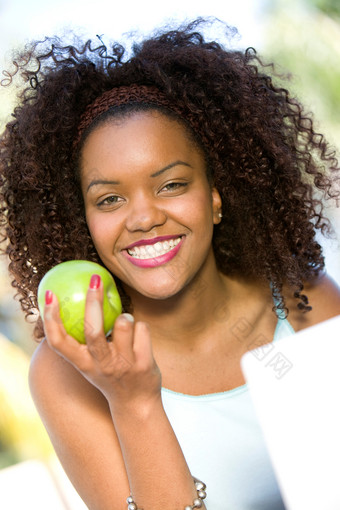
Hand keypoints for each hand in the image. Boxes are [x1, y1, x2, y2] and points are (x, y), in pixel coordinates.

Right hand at [42, 275, 161, 411]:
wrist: (137, 406)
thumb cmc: (110, 376)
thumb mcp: (90, 364)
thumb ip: (82, 342)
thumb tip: (73, 306)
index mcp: (82, 364)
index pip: (58, 342)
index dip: (51, 318)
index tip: (49, 294)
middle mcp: (100, 365)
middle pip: (93, 330)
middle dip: (93, 301)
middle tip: (95, 279)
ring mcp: (123, 365)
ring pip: (124, 323)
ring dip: (126, 316)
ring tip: (126, 325)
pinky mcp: (144, 364)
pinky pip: (142, 328)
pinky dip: (141, 328)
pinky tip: (140, 340)